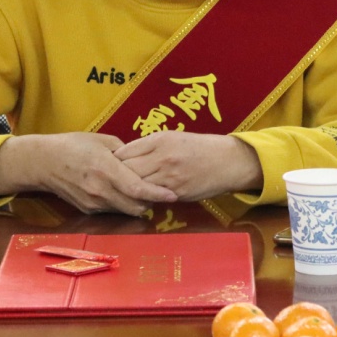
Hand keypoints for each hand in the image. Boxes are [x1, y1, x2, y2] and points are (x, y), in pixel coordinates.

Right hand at [0, 133, 177, 215]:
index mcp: (105, 168)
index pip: (137, 187)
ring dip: (138, 205)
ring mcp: (93, 202)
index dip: (157, 193)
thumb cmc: (74, 146)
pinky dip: (123, 205)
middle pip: (135, 206)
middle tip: (161, 192)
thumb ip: (126, 152)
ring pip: (126, 211)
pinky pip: (113, 210)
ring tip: (146, 193)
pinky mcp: (88, 209)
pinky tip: (125, 194)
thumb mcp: (102, 140)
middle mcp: (100, 189)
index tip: (172, 195)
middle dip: (151, 202)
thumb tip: (144, 159)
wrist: (43, 162)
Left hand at [114, 132, 262, 201]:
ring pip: (136, 187)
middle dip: (117, 178)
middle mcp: (162, 157)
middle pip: (126, 171)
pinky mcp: (176, 193)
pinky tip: (142, 199)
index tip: (109, 167)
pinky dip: (144, 199)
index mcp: (159, 140)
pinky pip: (152, 198)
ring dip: (128, 192)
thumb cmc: (200, 147)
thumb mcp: (173, 138)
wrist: (227, 161)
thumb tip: (122, 157)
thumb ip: (148, 146)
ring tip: (123, 193)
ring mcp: (169, 176)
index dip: (113, 162)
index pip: (123, 153)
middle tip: (112, 183)